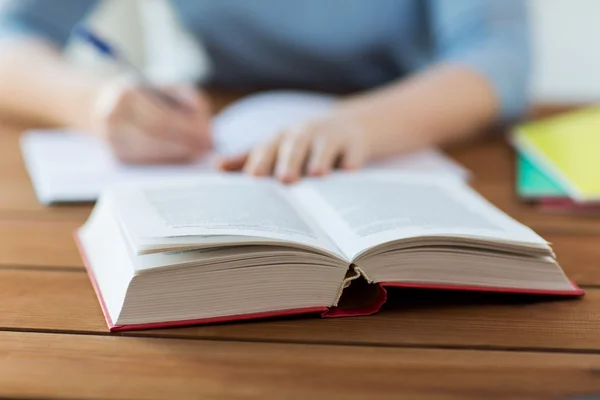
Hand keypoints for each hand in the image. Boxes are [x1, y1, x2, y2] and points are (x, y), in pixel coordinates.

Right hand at [90, 79, 211, 163]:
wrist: (103, 103)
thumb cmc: (147, 95)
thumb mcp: (170, 88)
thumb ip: (192, 102)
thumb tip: (206, 131)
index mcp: (127, 96)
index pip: (162, 119)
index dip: (188, 132)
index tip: (210, 138)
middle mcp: (114, 119)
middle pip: (157, 140)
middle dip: (186, 146)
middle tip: (209, 149)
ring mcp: (112, 141)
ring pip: (153, 156)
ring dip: (180, 156)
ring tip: (200, 153)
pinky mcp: (117, 159)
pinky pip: (149, 163)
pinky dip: (169, 161)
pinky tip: (183, 157)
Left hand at [218, 112, 369, 182]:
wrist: (348, 128)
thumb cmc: (304, 144)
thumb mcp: (277, 148)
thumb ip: (249, 159)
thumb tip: (217, 166)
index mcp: (282, 138)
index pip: (268, 148)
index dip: (259, 161)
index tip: (251, 178)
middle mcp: (305, 134)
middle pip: (294, 144)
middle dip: (288, 160)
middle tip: (284, 180)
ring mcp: (332, 136)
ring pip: (324, 145)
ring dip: (319, 158)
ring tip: (316, 174)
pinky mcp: (355, 143)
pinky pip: (353, 152)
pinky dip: (351, 161)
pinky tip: (349, 171)